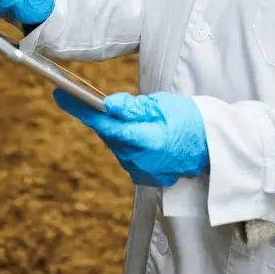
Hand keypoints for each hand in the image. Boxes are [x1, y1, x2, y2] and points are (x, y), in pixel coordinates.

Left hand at [53, 89, 208, 186]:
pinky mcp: (146, 177)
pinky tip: (140, 134)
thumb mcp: (163, 104)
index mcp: (148, 141)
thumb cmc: (191, 118)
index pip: (106, 124)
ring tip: (131, 118)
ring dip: (117, 131)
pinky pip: (127, 156)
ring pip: (117, 146)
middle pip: (110, 136)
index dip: (81, 110)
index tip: (60, 96)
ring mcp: (144, 172)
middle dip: (102, 118)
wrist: (214, 143)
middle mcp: (143, 161)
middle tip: (95, 101)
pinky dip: (128, 143)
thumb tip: (108, 105)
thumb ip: (134, 108)